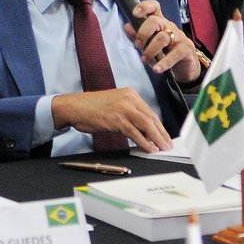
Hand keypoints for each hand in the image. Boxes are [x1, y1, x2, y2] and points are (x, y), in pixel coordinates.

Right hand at [51, 89, 172, 152]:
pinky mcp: (116, 119)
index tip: (165, 136)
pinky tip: (149, 149)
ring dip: (157, 138)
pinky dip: (144, 142)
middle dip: (161, 133)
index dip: (159, 126)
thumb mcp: (115, 106)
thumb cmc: (92, 108)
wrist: (74, 107)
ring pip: (146, 125)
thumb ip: (129, 114)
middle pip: (151, 118)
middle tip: (168, 144)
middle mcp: (129, 99)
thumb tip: (143, 131)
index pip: (150, 112)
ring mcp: (123, 108)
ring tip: (163, 148)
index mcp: (130, 94)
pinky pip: (135, 132)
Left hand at [125, 1, 204, 83]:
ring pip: (162, 38)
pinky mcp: (186, 49)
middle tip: (138, 46)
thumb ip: (138, 36)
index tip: (135, 14)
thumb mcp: (150, 44)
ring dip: (150, 50)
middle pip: (155, 21)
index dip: (144, 7)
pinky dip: (163, 63)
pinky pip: (174, 54)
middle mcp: (169, 27)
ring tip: (144, 60)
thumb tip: (127, 27)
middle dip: (143, 33)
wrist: (185, 68)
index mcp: (160, 23)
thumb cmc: (165, 53)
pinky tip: (156, 69)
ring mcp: (179, 37)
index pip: (154, 7)